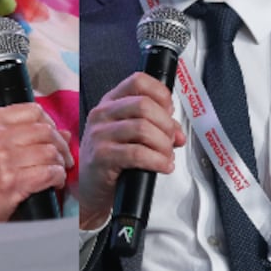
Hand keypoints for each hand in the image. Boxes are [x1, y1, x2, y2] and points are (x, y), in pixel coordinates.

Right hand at [0, 103, 73, 241]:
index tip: (53, 134)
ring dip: (60, 163)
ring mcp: (4, 159)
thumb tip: (64, 132)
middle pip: (46, 131)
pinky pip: (50, 173)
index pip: (33, 111)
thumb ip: (25, 133)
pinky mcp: (13, 181)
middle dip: (61, 145)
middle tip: (63, 156)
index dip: (49, 123)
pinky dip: (58, 177)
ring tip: (57, 169)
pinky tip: (55, 182)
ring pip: (50, 152)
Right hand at [76, 72, 186, 229]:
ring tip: (167, 156)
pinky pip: (137, 153)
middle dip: (166, 124)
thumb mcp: (131, 136)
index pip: (138, 81)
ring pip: (143, 128)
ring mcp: (99, 135)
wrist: (91, 190)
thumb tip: (178, 133)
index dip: (161, 94)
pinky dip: (157, 160)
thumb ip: (157, 127)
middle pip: (144, 105)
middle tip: (171, 140)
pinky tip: (162, 166)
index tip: (169, 111)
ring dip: (163, 144)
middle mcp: (102, 114)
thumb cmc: (112, 160)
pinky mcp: (101, 157)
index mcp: (111, 103)